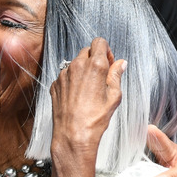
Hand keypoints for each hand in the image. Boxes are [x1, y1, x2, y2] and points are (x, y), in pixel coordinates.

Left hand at [48, 38, 126, 176]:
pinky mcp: (55, 84)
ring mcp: (63, 74)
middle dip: (94, 59)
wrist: (73, 134)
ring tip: (88, 89)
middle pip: (86, 51)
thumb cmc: (95, 118)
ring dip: (82, 70)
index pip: (99, 42)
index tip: (108, 64)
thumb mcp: (114, 96)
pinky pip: (65, 75)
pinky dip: (71, 80)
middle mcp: (77, 66)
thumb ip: (116, 75)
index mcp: (94, 65)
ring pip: (74, 63)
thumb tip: (120, 63)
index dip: (106, 51)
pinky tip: (77, 96)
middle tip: (100, 76)